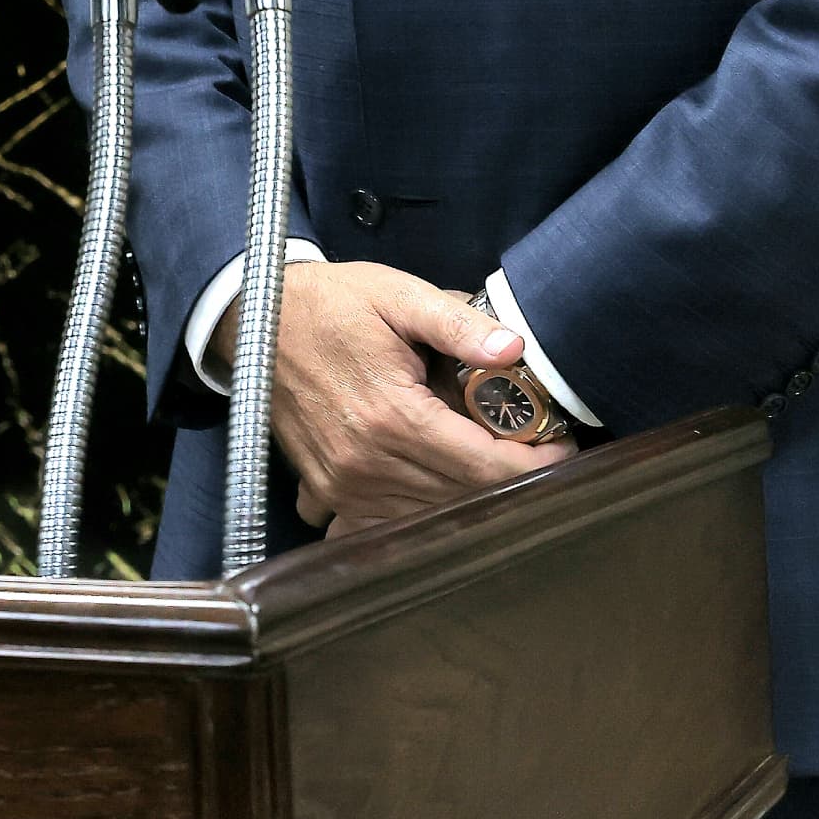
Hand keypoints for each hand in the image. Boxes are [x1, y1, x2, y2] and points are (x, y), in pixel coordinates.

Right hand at [219, 259, 568, 535]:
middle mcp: (365, 461)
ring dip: (466, 497)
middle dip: (508, 479)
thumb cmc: (331, 302)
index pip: (481, 464)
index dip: (532, 463)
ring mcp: (341, 483)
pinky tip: (430, 489)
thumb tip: (514, 347)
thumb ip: (457, 322)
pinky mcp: (324, 488)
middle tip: (536, 450)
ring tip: (490, 462)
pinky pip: (380, 524)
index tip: (563, 448)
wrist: (255, 317)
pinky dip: (412, 516)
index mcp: (391, 415)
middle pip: (461, 496)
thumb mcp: (396, 294)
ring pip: (427, 515)